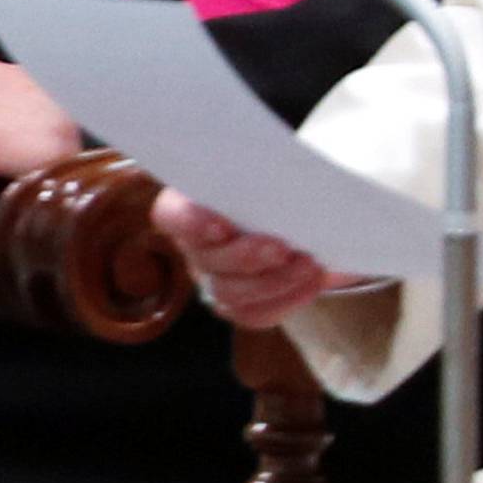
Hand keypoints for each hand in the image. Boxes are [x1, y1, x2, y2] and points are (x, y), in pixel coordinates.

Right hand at [151, 189, 341, 325]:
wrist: (297, 220)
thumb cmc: (277, 186)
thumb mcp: (268, 174)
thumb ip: (267, 176)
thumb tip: (291, 170)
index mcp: (189, 204)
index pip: (171, 215)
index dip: (191, 223)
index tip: (222, 227)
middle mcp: (195, 246)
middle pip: (207, 259)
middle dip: (246, 257)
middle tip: (282, 248)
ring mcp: (214, 279)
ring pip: (230, 293)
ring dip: (274, 281)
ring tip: (309, 265)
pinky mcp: (239, 305)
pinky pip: (255, 313)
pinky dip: (287, 299)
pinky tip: (311, 281)